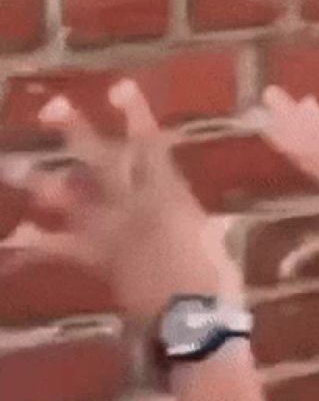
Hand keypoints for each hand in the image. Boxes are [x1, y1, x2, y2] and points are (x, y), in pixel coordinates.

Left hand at [6, 81, 242, 323]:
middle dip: (76, 134)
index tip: (120, 87)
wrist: (190, 314)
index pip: (149, 145)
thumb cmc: (216, 274)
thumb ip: (196, 221)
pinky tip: (13, 240)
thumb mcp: (213, 237)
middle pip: (100, 162)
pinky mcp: (96, 258)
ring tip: (14, 167)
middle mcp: (132, 204)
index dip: (134, 115)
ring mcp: (110, 231)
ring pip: (71, 200)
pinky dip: (36, 246)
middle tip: (52, 107)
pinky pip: (60, 250)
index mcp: (168, 194)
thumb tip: (199, 220)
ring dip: (42, 183)